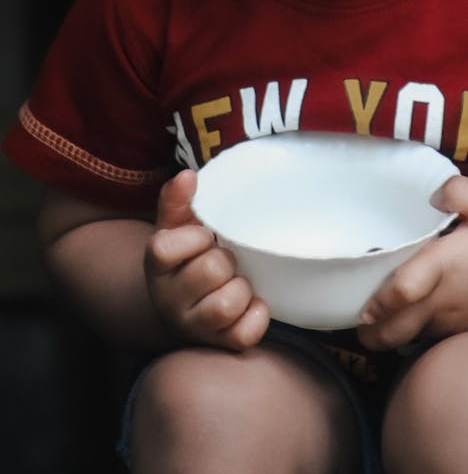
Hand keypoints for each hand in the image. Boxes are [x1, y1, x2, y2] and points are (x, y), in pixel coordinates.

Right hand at [144, 169, 269, 350]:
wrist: (182, 306)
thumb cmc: (187, 257)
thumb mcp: (176, 226)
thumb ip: (178, 200)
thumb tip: (187, 176)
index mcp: (157, 265)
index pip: (164, 249)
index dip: (193, 237)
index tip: (204, 235)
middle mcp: (169, 299)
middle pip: (210, 271)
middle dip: (225, 259)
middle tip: (225, 258)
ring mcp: (194, 326)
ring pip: (226, 305)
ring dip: (241, 288)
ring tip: (237, 280)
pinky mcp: (220, 344)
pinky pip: (245, 334)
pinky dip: (257, 316)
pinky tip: (253, 303)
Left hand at [357, 175, 467, 349]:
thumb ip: (455, 190)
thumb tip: (430, 194)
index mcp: (445, 266)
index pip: (402, 291)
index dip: (378, 300)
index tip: (361, 300)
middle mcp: (442, 300)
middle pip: (393, 331)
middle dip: (370, 331)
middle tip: (358, 315)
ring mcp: (452, 322)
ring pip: (407, 340)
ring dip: (389, 334)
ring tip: (377, 316)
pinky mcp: (462, 333)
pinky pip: (426, 339)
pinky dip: (411, 334)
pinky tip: (410, 316)